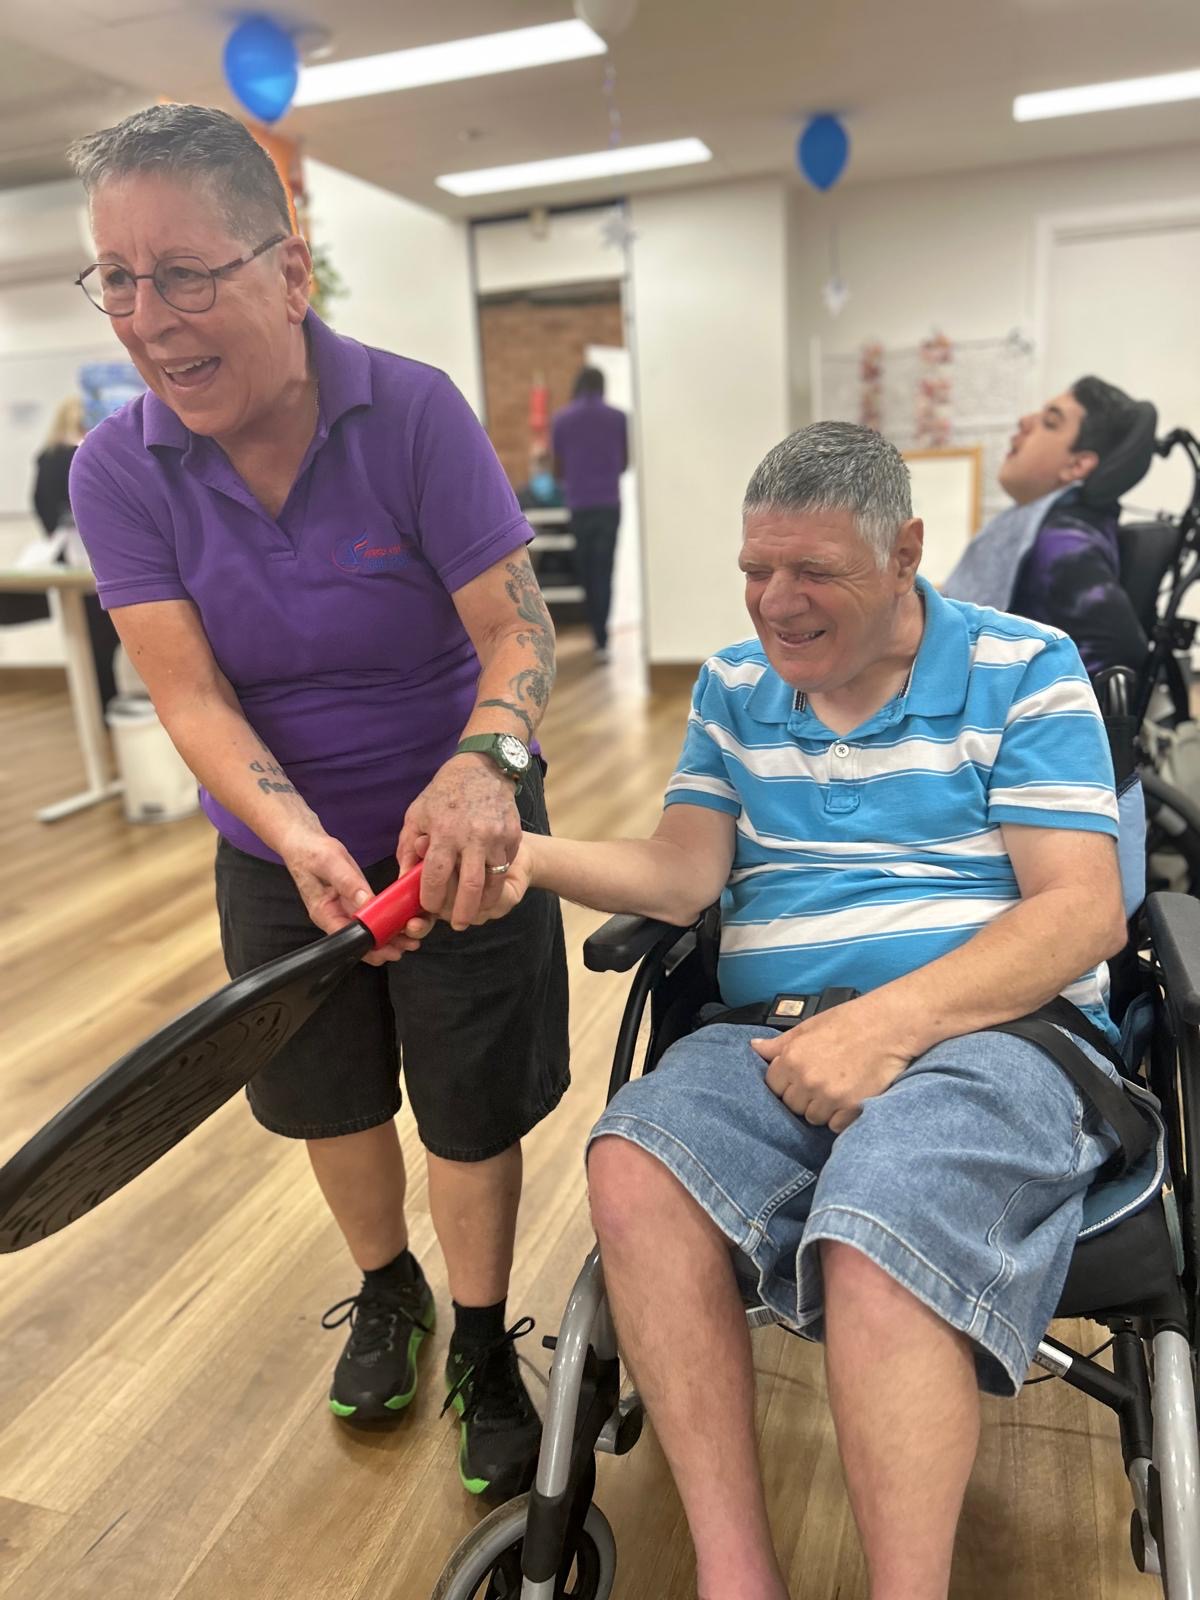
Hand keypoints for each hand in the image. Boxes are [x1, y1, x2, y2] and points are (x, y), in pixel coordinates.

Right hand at [280, 828, 431, 965]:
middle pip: (360, 939)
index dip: (369, 947)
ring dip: (389, 935)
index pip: (347, 938)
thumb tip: (366, 901)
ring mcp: (345, 910)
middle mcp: (335, 916)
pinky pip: (371, 915)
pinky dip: (386, 919)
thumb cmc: (311, 852)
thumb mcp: (329, 862)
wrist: (305, 842)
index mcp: (324, 913)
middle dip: (384, 946)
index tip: (390, 950)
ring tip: (411, 938)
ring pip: (368, 930)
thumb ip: (347, 882)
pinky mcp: (354, 900)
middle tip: (410, 944)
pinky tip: (402, 920)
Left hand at [397, 754, 522, 928]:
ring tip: (474, 912)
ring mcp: (496, 837)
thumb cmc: (445, 792)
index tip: (428, 908)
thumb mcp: (418, 815)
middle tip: (457, 925)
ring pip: (493, 882)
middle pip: (469, 887)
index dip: (431, 899)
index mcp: (444, 832)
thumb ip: (408, 849)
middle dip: (462, 913)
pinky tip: (487, 886)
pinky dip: (496, 881)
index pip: (435, 877)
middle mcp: (473, 837)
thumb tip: (404, 880)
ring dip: (483, 903)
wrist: (484, 766)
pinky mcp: (513, 836)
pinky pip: (504, 867)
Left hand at [749, 998, 914, 1132]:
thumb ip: (780, 1043)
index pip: (774, 1086)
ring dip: (823, 1108)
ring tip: (839, 1088)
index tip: (800, 1077)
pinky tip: (851, 1097)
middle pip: (792, 1105)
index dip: (787, 1083)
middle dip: (804, 1097)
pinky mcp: (851, 1108)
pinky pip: (835, 1126)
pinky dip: (842, 1117)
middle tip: (824, 1081)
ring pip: (813, 1118)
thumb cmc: (851, 1022)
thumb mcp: (810, 1026)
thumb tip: (754, 1047)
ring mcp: (829, 1096)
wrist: (890, 1025)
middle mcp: (808, 1079)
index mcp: (793, 1057)